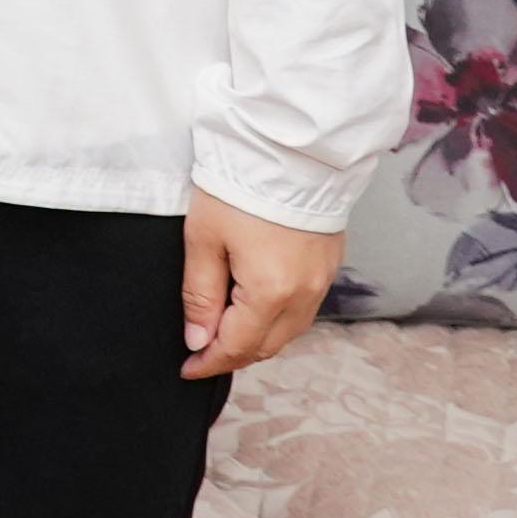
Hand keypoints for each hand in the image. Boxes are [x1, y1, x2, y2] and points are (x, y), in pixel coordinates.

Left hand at [182, 188, 332, 375]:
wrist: (290, 148)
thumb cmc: (241, 187)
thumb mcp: (204, 239)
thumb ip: (200, 294)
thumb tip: (198, 339)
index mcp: (271, 292)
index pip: (238, 346)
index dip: (210, 362)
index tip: (188, 369)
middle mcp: (304, 294)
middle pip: (267, 345)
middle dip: (233, 354)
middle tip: (201, 353)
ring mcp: (321, 280)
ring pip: (288, 331)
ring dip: (257, 339)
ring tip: (224, 332)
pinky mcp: (329, 264)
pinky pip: (303, 309)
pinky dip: (278, 319)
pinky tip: (255, 308)